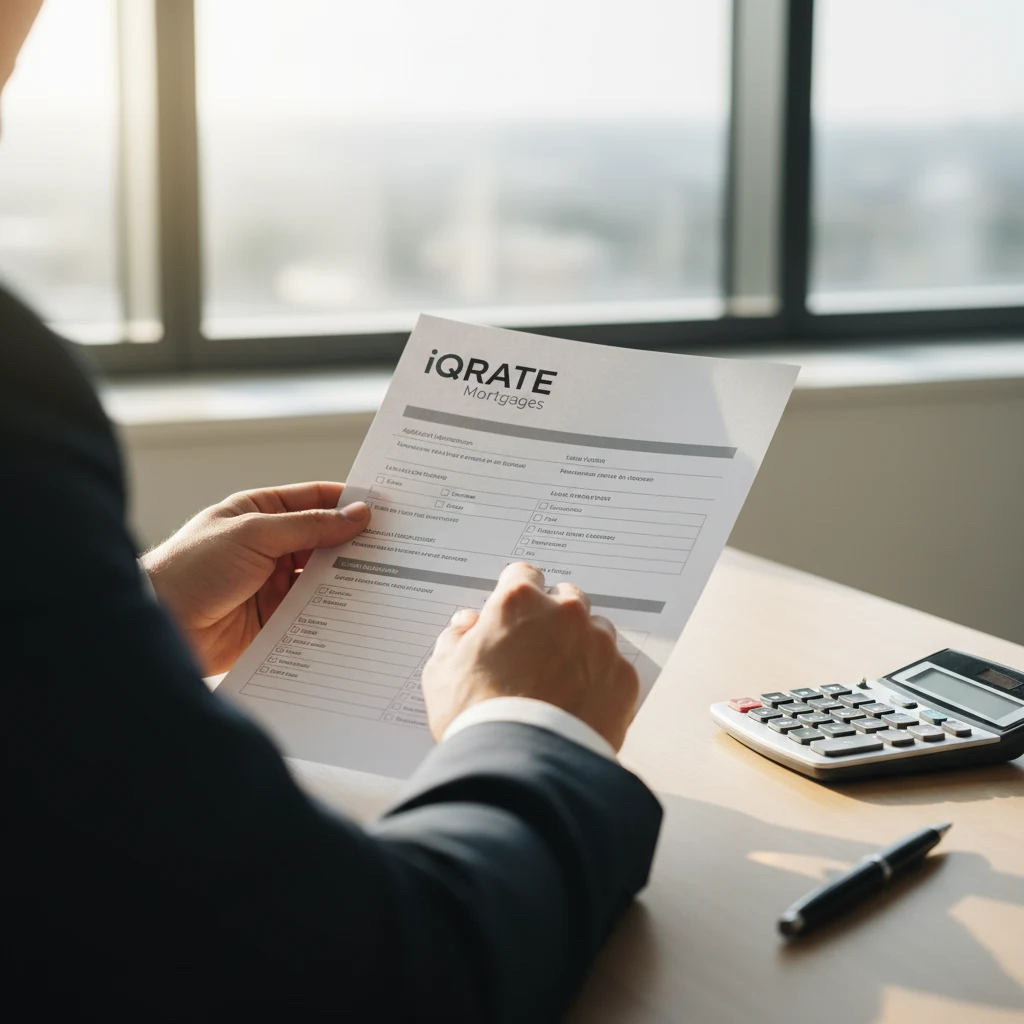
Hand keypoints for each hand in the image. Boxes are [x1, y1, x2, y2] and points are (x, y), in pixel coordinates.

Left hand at [141, 482, 369, 674]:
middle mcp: (270, 546)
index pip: (314, 500)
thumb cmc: (192, 568)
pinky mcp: (276, 619)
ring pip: (323, 577)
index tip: (387, 506)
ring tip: (389, 579)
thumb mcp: (254, 534)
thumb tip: (358, 514)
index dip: (349, 501)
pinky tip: (361, 610)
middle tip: (399, 546)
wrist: (157, 625)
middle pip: (324, 540)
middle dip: (357, 543)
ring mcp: (273, 583)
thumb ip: (309, 525)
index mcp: (260, 513)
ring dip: (349, 579)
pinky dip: (336, 611)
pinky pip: (314, 612)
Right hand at [421, 563, 639, 750]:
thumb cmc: (477, 718)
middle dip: (554, 618)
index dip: (516, 595)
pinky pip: (616, 669)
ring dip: (582, 648)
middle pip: (566, 598)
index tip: (515, 613)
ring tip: (561, 685)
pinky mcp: (623, 678)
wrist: (521, 766)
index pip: (523, 574)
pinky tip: (580, 705)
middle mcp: (564, 613)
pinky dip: (601, 682)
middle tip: (537, 653)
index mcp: (518, 602)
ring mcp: (599, 644)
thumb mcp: (442, 673)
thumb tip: (467, 626)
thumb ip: (455, 638)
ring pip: (596, 631)